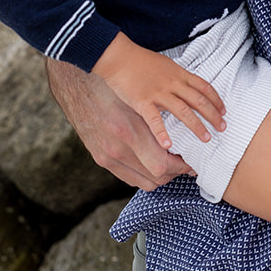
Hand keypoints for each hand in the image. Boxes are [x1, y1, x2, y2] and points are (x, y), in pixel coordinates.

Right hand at [46, 57, 194, 189]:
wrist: (78, 87)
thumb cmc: (113, 88)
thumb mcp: (140, 101)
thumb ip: (159, 121)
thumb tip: (185, 137)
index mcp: (130, 132)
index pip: (162, 165)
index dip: (182, 166)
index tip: (193, 160)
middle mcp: (117, 149)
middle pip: (156, 177)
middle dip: (176, 173)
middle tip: (187, 163)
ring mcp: (106, 157)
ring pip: (144, 182)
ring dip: (162, 177)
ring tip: (173, 164)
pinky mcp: (100, 159)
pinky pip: (128, 178)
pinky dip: (145, 176)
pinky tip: (154, 165)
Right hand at [92, 33, 226, 149]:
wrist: (120, 57)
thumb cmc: (141, 61)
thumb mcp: (166, 65)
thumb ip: (178, 77)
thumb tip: (188, 88)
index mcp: (180, 74)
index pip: (204, 88)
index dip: (216, 100)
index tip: (224, 111)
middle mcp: (173, 83)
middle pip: (199, 101)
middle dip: (213, 116)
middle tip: (222, 128)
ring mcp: (159, 93)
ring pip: (183, 111)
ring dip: (196, 126)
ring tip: (206, 138)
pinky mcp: (142, 101)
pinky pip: (155, 120)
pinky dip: (162, 133)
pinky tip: (168, 145)